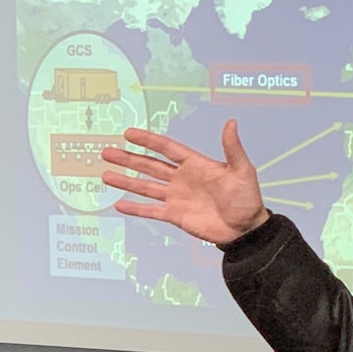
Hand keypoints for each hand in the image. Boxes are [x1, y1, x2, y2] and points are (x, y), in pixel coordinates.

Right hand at [100, 120, 269, 245]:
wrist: (246, 228)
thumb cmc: (247, 198)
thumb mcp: (242, 170)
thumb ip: (232, 148)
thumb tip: (231, 122)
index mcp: (195, 164)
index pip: (166, 148)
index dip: (147, 141)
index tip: (128, 133)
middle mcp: (181, 178)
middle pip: (149, 165)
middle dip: (128, 158)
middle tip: (107, 152)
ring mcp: (176, 197)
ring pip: (145, 186)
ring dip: (126, 180)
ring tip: (105, 174)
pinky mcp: (175, 216)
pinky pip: (151, 211)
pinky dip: (135, 209)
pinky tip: (119, 204)